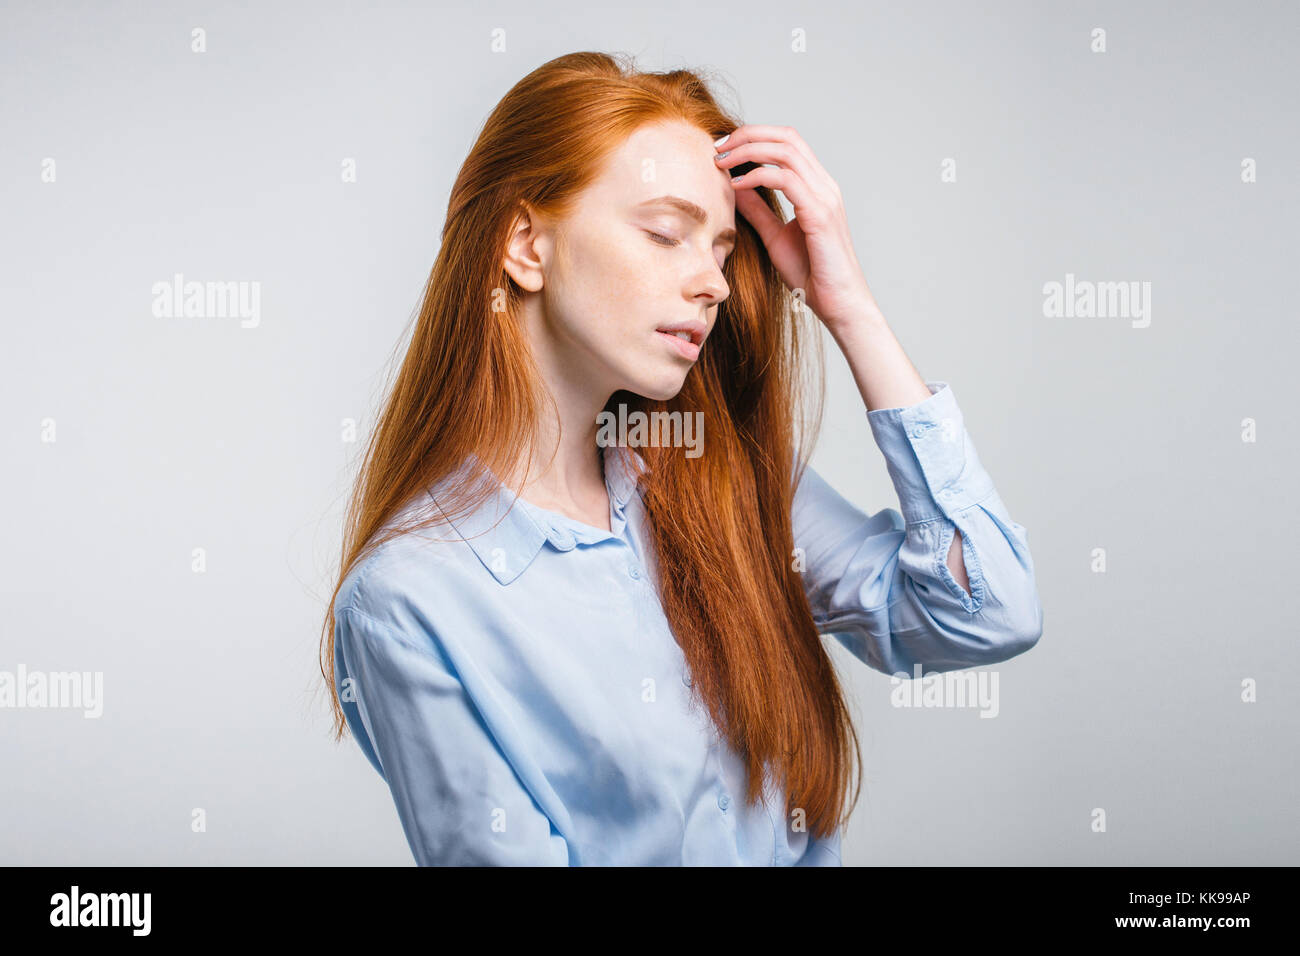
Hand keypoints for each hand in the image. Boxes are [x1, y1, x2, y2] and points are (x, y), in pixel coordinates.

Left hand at [714, 124, 879, 331]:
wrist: (838, 303)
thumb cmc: (811, 273)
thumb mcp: (775, 236)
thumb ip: (758, 211)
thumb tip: (736, 186)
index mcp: (817, 186)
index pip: (787, 143)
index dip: (754, 136)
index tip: (723, 148)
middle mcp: (824, 185)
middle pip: (786, 137)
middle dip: (748, 135)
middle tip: (718, 146)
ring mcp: (825, 197)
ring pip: (786, 151)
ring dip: (749, 150)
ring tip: (722, 161)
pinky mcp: (820, 214)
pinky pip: (787, 180)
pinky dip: (758, 176)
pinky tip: (736, 185)